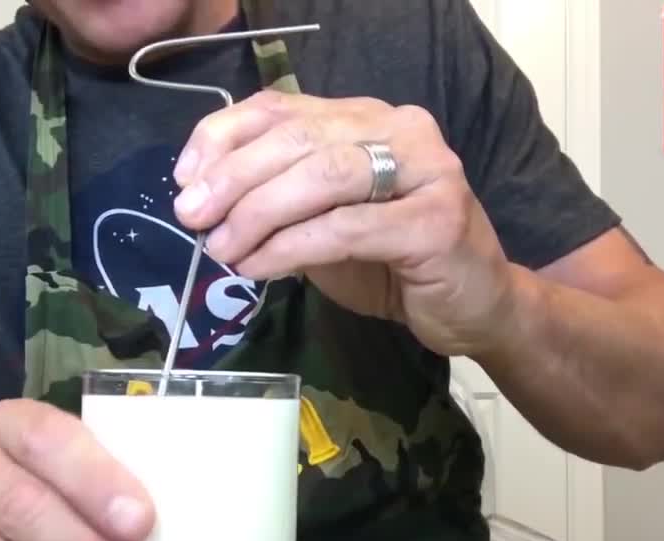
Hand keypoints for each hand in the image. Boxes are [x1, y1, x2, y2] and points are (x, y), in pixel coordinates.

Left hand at [171, 90, 515, 357]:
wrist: (477, 309)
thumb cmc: (397, 266)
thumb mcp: (324, 224)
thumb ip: (279, 203)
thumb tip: (205, 201)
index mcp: (368, 118)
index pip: (283, 108)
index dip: (224, 136)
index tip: (185, 178)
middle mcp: (401, 130)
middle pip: (298, 138)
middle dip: (233, 177)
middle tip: (192, 217)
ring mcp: (426, 172)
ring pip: (322, 176)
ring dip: (258, 213)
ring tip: (222, 249)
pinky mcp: (436, 222)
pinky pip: (345, 228)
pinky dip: (291, 248)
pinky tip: (259, 268)